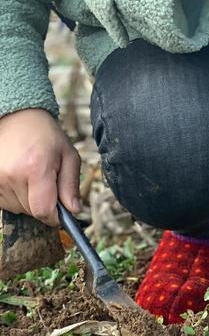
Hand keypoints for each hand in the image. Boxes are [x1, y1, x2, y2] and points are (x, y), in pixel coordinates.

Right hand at [0, 108, 80, 226]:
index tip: (60, 212)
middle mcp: (12, 175)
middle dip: (43, 203)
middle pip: (31, 211)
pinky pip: (4, 204)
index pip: (43, 210)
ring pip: (17, 209)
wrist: (17, 118)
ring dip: (28, 199)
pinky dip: (14, 196)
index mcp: (36, 167)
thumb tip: (74, 210)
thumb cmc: (45, 135)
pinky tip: (19, 178)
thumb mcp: (68, 155)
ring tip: (31, 175)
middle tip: (46, 181)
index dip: (54, 216)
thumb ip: (71, 185)